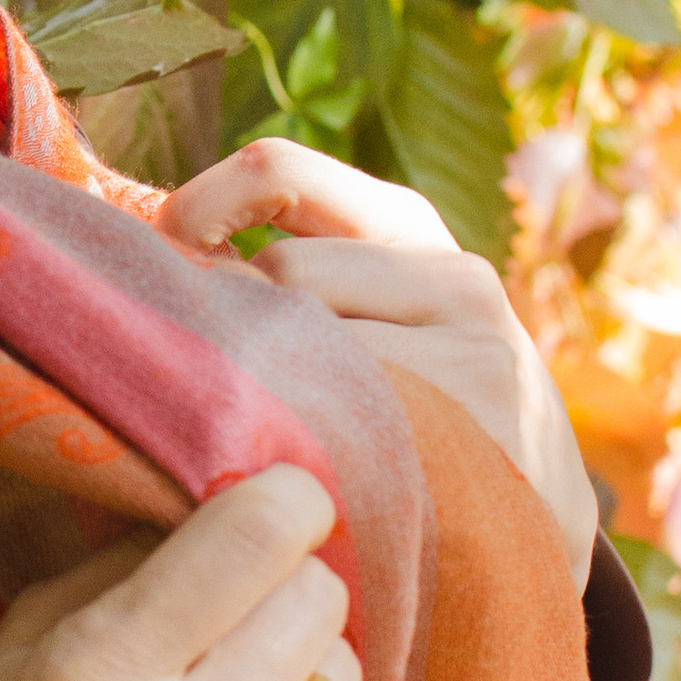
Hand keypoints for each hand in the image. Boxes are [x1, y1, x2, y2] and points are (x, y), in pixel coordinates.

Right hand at [0, 466, 404, 680]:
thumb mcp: (17, 646)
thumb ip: (124, 562)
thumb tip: (234, 494)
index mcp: (96, 676)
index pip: (255, 536)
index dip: (281, 497)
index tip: (271, 504)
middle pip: (317, 594)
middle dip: (280, 586)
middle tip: (231, 621)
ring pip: (349, 669)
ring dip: (300, 669)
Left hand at [154, 138, 598, 578]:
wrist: (537, 511)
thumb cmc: (406, 400)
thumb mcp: (366, 306)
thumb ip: (280, 273)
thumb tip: (143, 253)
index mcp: (406, 225)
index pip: (280, 169)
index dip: (201, 204)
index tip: (167, 257)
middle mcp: (454, 276)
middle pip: (285, 275)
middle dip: (242, 331)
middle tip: (233, 392)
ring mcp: (479, 357)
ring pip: (315, 357)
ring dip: (278, 405)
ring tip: (285, 446)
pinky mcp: (484, 435)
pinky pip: (351, 435)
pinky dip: (316, 458)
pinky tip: (317, 484)